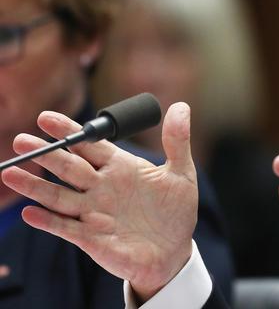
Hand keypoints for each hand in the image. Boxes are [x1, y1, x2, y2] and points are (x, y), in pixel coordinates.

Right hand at [1, 102, 196, 301]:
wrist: (173, 251)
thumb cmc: (176, 211)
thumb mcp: (181, 173)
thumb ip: (177, 141)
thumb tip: (181, 106)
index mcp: (120, 167)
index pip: (89, 145)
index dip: (69, 131)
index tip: (46, 118)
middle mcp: (101, 187)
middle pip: (69, 166)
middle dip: (45, 153)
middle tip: (21, 140)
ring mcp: (93, 212)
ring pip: (59, 195)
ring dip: (35, 185)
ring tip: (11, 172)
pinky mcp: (91, 237)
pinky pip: (65, 227)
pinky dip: (48, 220)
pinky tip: (30, 212)